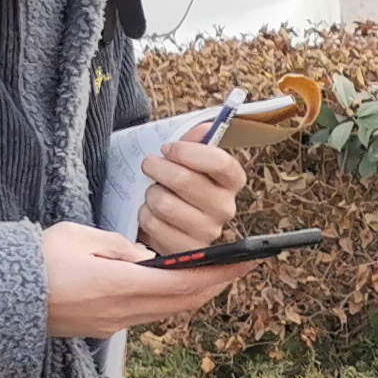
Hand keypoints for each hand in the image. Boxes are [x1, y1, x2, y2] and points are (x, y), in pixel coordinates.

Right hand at [40, 221, 251, 339]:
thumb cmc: (34, 260)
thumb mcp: (79, 236)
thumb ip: (119, 247)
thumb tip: (148, 258)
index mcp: (117, 285)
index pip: (183, 283)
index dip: (218, 274)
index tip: (243, 262)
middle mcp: (120, 312)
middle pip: (181, 302)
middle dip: (214, 284)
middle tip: (239, 267)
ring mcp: (111, 324)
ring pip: (165, 311)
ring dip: (192, 294)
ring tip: (213, 274)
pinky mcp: (101, 328)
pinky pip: (146, 315)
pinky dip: (167, 301)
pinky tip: (173, 286)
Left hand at [134, 127, 247, 256]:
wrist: (168, 221)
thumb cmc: (177, 185)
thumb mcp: (186, 160)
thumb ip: (196, 141)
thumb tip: (207, 127)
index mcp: (231, 182)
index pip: (219, 162)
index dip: (187, 151)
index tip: (168, 148)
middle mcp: (226, 208)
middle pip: (184, 180)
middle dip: (157, 168)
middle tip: (150, 166)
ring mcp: (207, 232)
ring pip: (165, 203)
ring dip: (151, 194)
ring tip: (154, 194)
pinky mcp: (186, 250)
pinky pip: (154, 224)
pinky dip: (145, 215)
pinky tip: (152, 214)